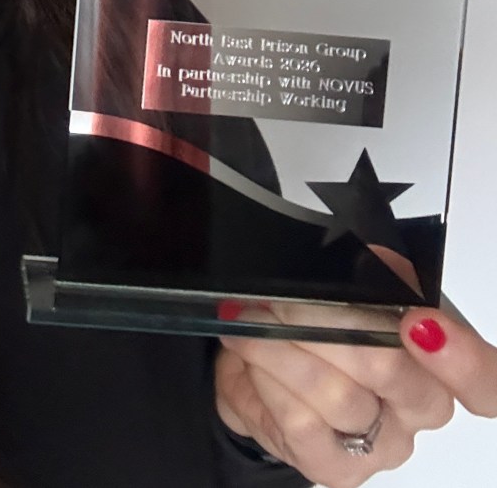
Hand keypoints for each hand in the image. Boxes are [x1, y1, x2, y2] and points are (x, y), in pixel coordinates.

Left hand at [215, 302, 496, 486]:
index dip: (465, 360)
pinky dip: (269, 377)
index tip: (419, 323)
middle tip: (281, 299)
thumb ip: (371, 275)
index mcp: (438, 356)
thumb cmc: (309, 323)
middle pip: (391, 370)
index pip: (485, 380)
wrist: (255, 367)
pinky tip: (254, 358)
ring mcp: (384, 443)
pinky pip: (303, 421)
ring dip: (281, 347)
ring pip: (337, 393)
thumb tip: (374, 259)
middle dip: (324, 323)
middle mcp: (420, 405)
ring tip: (252, 321)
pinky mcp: (339, 468)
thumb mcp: (341, 286)